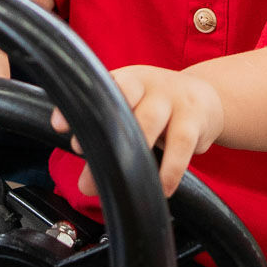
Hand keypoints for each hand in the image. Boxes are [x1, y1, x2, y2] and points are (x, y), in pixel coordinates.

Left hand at [54, 64, 224, 197]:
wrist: (207, 98)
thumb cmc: (159, 106)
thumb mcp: (133, 107)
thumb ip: (105, 133)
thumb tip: (83, 175)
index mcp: (126, 79)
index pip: (100, 88)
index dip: (79, 106)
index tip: (59, 126)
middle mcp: (148, 84)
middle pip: (122, 107)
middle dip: (104, 140)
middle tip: (89, 173)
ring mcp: (173, 99)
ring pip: (149, 123)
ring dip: (135, 157)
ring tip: (127, 186)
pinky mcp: (194, 119)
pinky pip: (181, 146)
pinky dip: (170, 170)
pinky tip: (162, 188)